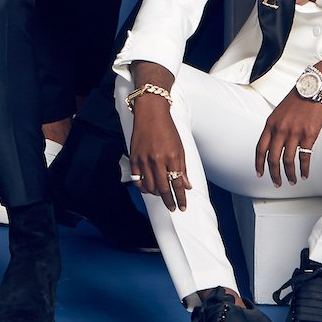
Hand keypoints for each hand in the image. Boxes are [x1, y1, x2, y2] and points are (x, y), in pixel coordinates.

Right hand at [128, 96, 191, 211]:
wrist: (151, 113)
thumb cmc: (167, 129)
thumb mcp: (180, 148)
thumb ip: (182, 168)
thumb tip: (187, 186)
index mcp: (172, 157)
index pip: (177, 184)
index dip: (181, 198)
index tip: (182, 206)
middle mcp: (158, 160)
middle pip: (163, 189)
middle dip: (169, 201)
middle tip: (172, 207)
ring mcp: (144, 159)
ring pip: (149, 186)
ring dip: (156, 194)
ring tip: (161, 195)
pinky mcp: (134, 158)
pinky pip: (137, 179)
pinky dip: (143, 187)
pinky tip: (147, 188)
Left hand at [255, 95, 321, 186]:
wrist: (313, 89)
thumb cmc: (297, 99)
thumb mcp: (278, 113)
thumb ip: (274, 128)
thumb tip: (272, 145)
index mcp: (270, 124)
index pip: (260, 149)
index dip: (259, 163)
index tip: (260, 173)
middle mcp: (280, 130)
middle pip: (273, 158)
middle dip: (274, 174)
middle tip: (277, 182)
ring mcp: (294, 133)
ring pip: (288, 161)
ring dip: (289, 174)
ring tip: (292, 180)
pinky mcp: (308, 135)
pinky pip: (304, 157)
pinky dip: (304, 168)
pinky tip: (305, 173)